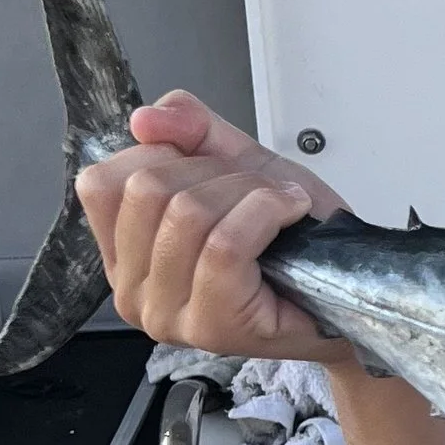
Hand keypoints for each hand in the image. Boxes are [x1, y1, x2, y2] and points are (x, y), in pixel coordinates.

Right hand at [78, 92, 350, 362]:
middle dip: (215, 171)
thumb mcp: (235, 165)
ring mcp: (166, 315)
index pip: (100, 182)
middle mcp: (130, 291)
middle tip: (257, 189)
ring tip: (281, 204)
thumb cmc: (289, 236)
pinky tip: (291, 214)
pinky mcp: (212, 325)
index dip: (162, 153)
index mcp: (122, 253)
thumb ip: (190, 130)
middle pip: (146, 190)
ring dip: (248, 191)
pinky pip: (224, 244)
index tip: (212, 167)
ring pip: (187, 213)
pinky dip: (268, 211)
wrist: (345, 286)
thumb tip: (145, 119)